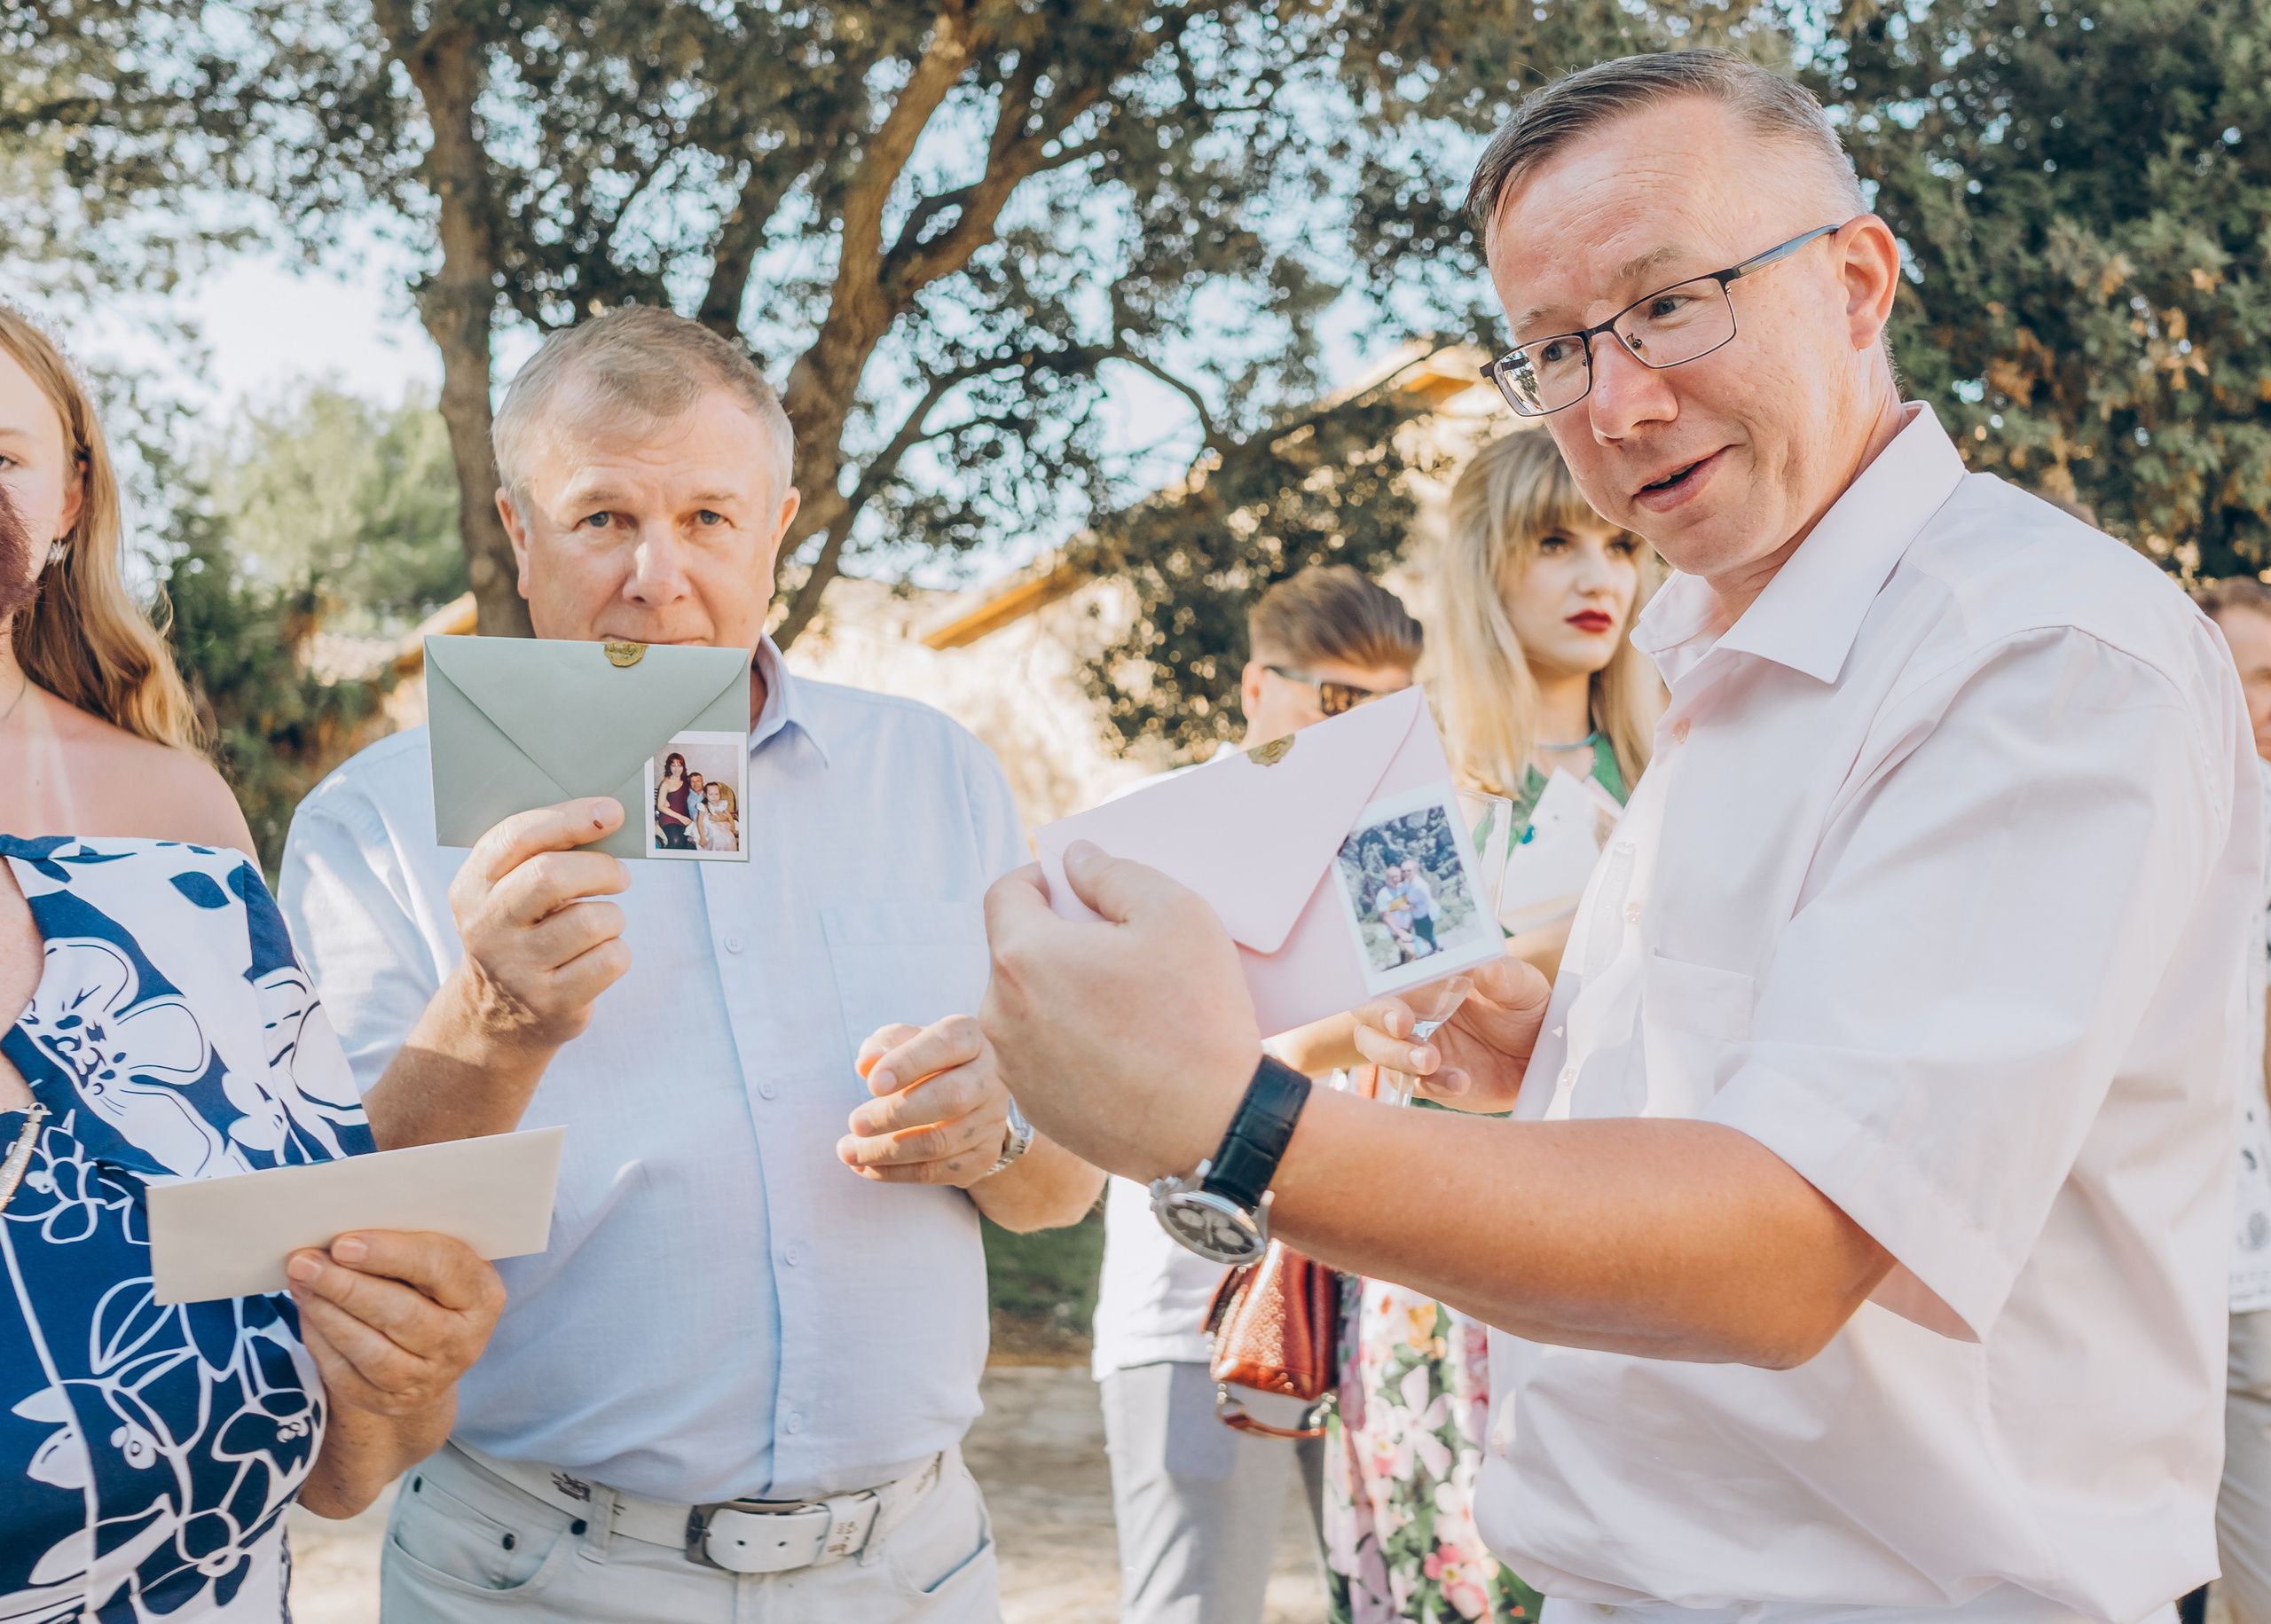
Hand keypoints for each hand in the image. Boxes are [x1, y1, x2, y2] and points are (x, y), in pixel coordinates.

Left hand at [286, 1231, 504, 1419]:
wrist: (432, 1351)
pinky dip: (322, 1344)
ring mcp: (431, 1378)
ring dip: (329, 1315)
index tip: (342, 1243)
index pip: (440, 1268)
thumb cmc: (429, 1287)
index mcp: (482, 1295)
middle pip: (402, 1314)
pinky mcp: (395, 1402)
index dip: (390, 1254)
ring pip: (373, 1351)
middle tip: (304, 1263)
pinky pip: (350, 1376)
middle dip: (347, 1286)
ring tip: (300, 1285)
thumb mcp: (437, 1262)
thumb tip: (345, 1233)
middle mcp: (464, 1341)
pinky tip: (308, 1315)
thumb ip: (408, 1247)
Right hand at [446, 799, 631, 1049]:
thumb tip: (607, 816)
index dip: (569, 819)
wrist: (497, 1017)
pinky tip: (597, 957)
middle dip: (600, 868)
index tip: (611, 812)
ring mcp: (516, 969)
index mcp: (473, 886)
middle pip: (551, 876)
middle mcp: (486, 927)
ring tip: (600, 925)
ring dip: (612, 917)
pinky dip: (617, 951)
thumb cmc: (522, 932)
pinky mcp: (551, 1001)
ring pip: (592, 920)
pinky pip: (610, 959)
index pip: (517, 838)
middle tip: (620, 875)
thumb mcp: (510, 892)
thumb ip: (544, 853)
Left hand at [839, 1016, 1012, 1187]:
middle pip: (950, 1098)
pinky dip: (897, 1173)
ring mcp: (990, 1120)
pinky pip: (939, 1172)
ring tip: (849, 1151)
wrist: (967, 1097)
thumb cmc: (925, 1062)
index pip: (945, 1044)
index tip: (871, 1084)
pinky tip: (867, 1167)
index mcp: (969, 1039)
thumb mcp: (905, 1042)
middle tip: (855, 1123)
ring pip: (940, 1142)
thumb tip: (867, 1064)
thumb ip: (884, 1044)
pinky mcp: (983, 1156)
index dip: (908, 1063)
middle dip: (895, 1114)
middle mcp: (988, 1078)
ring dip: (887, 1151)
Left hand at [981, 842, 1258, 1183]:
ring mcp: (1014, 1067)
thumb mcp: (1175, 912)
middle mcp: (1000, 1013)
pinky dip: (1068, 1042)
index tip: (1077, 887)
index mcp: (1023, 957)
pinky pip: (1041, 1055)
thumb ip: (1113, 872)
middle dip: (1057, 939)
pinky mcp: (1035, 1107)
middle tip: (1116, 949)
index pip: (1004, 893)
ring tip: (1123, 1003)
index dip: (1041, 879)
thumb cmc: (1196, 1016)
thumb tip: (1075, 859)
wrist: (1214, 1129)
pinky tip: (1120, 1048)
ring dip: (1060, 993)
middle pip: (1016, 951)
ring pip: (1026, 1006)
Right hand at [1348, 954, 1552, 1111]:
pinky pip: (1415, 1084)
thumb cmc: (1528, 1009)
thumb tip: (1488, 968)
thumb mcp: (1523, 987)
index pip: (1387, 983)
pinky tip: (1460, 1081)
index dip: (1384, 996)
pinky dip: (1432, 1085)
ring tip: (1431, 1062)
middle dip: (1380, 1027)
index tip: (1401, 1012)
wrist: (1543, 1055)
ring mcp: (1417, 1047)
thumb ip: (1505, 977)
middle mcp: (1414, 1013)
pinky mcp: (1430, 1080)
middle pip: (1370, 1021)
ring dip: (1399, 1058)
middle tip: (1405, 1031)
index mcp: (1426, 982)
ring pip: (1381, 1053)